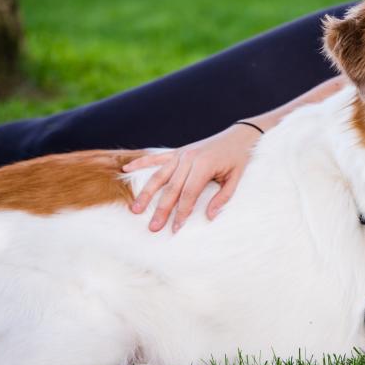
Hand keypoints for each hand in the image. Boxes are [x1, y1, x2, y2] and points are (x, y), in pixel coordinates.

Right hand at [123, 123, 261, 232]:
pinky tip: (125, 170)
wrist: (239, 135)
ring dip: (146, 193)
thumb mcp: (236, 178)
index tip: (175, 229)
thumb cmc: (238, 158)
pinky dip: (140, 163)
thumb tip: (210, 217)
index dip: (181, 213)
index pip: (189, 194)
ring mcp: (181, 154)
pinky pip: (156, 158)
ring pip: (158, 176)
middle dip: (161, 210)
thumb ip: (223, 197)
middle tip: (153, 228)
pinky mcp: (177, 151)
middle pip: (171, 188)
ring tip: (135, 209)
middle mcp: (189, 159)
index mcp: (204, 165)